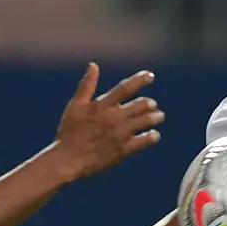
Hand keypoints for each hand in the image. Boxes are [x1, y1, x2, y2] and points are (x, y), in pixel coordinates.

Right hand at [52, 63, 164, 181]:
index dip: (140, 80)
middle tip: (153, 104)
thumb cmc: (69, 132)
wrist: (67, 160)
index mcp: (102, 106)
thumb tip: (93, 65)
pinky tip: (154, 134)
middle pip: (141, 105)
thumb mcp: (75, 106)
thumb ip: (86, 86)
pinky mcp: (124, 150)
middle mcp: (114, 118)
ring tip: (159, 116)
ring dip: (156, 117)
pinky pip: (144, 141)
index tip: (150, 75)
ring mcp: (120, 134)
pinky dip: (152, 136)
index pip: (125, 88)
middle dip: (150, 103)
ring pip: (146, 121)